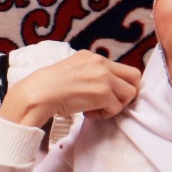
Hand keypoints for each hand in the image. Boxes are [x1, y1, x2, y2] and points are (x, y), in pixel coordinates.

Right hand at [0, 50, 138, 128]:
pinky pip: (116, 107)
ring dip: (116, 105)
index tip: (106, 94)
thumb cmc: (45, 87)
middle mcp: (100, 62)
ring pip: (130, 93)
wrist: (36, 94)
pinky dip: (105, 114)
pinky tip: (89, 114)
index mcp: (90, 56)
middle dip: (127, 92)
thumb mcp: (69, 70)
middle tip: (113, 102)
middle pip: (134, 76)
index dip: (117, 83)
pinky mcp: (103, 93)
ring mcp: (103, 77)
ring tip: (97, 109)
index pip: (119, 67)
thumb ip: (87, 72)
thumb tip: (100, 85)